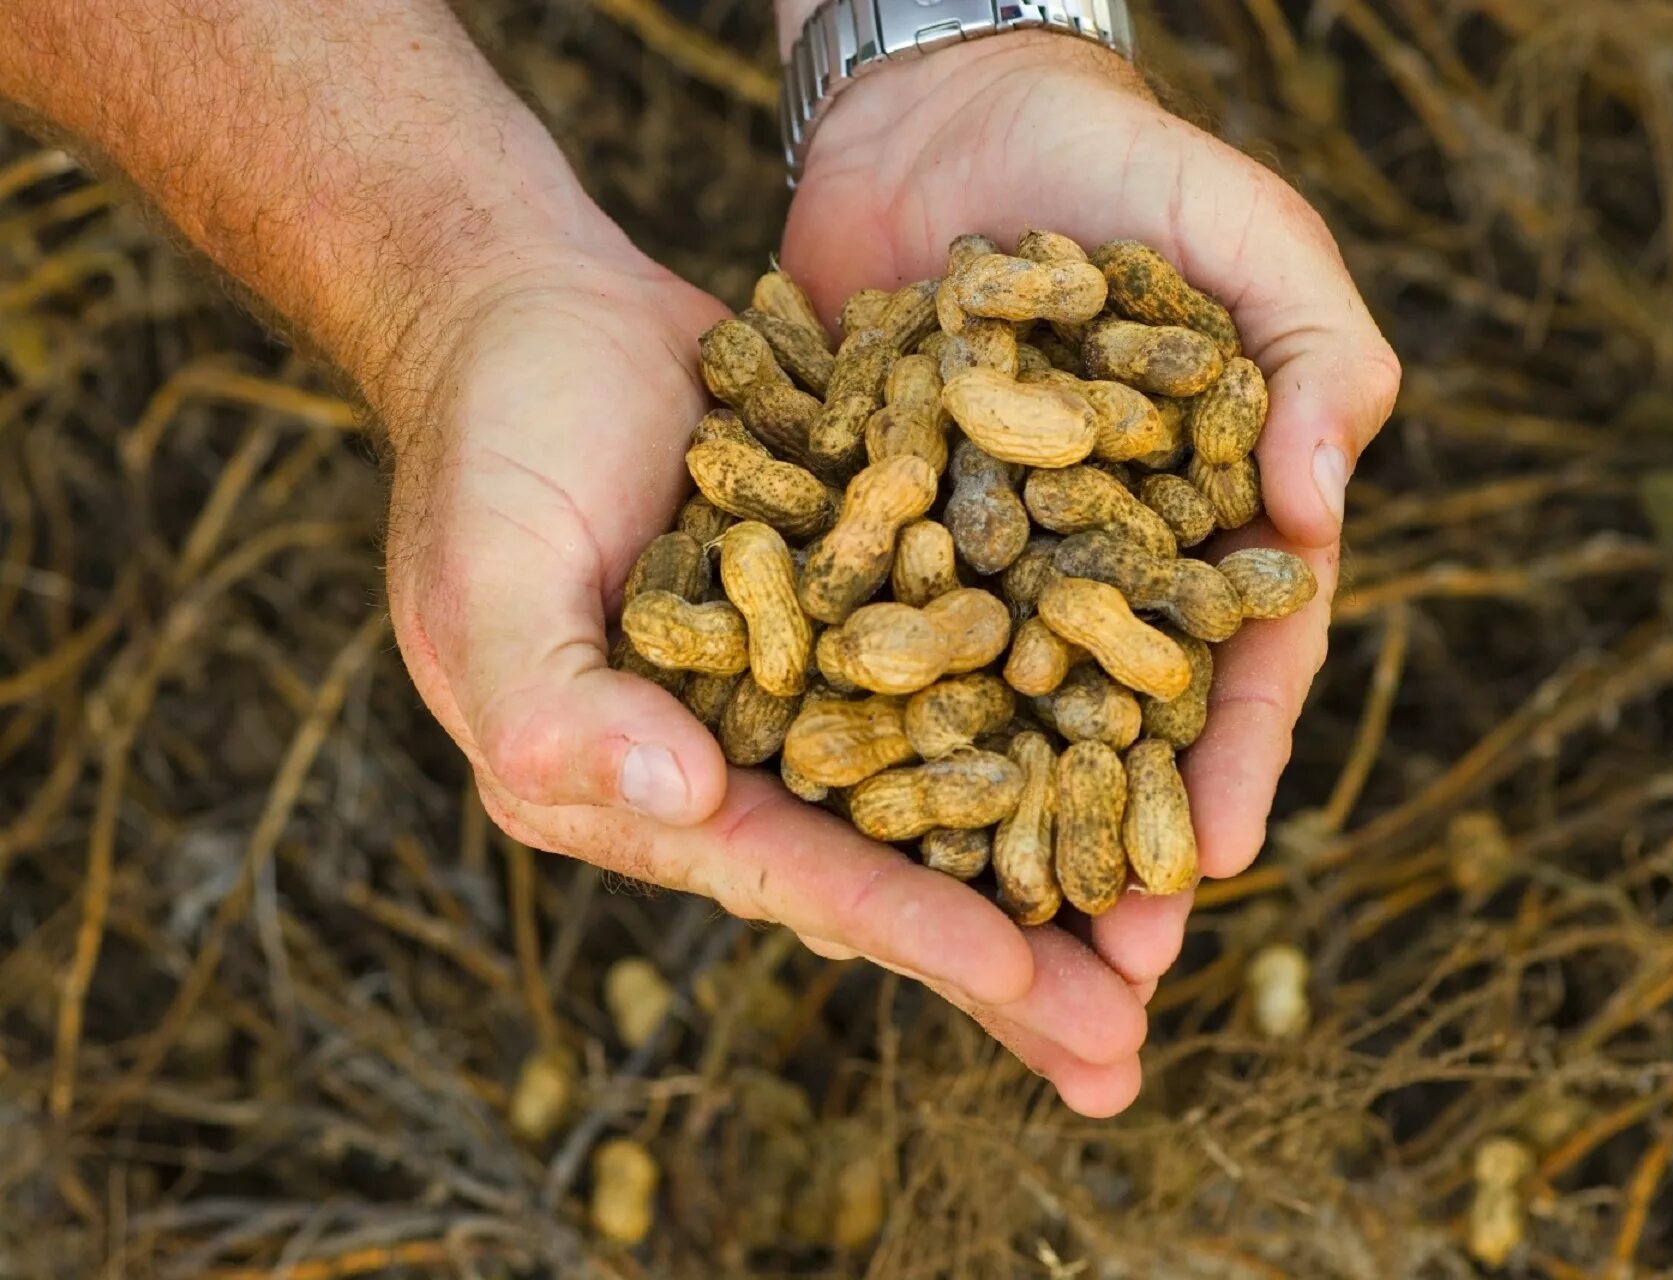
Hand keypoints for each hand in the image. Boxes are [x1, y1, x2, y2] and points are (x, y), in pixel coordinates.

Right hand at [379, 233, 1148, 1108]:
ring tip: (1166, 941)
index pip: (793, 875)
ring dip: (1056, 863)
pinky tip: (1155, 752)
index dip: (908, 932)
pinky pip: (977, 663)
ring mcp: (820, 679)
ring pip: (956, 788)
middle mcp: (744, 758)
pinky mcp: (875, 595)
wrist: (539, 310)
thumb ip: (555, 702)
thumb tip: (684, 803)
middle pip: (896, 870)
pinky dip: (1057, 710)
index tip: (1027, 982)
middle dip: (1010, 965)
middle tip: (1125, 1049)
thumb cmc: (489, 443)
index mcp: (645, 788)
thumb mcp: (490, 576)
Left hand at [783, 33, 1400, 1109]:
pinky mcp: (872, 543)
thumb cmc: (1129, 172)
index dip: (1229, 762)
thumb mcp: (1249, 239)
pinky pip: (869, 649)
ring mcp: (980, 567)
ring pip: (987, 724)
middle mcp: (1093, 571)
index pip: (1236, 666)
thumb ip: (1315, 353)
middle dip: (1107, 851)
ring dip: (988, 839)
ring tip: (974, 952)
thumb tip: (1319, 494)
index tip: (1208, 861)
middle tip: (1103, 978)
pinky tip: (838, 819)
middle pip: (1109, 733)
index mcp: (1205, 527)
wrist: (951, 112)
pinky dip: (861, 732)